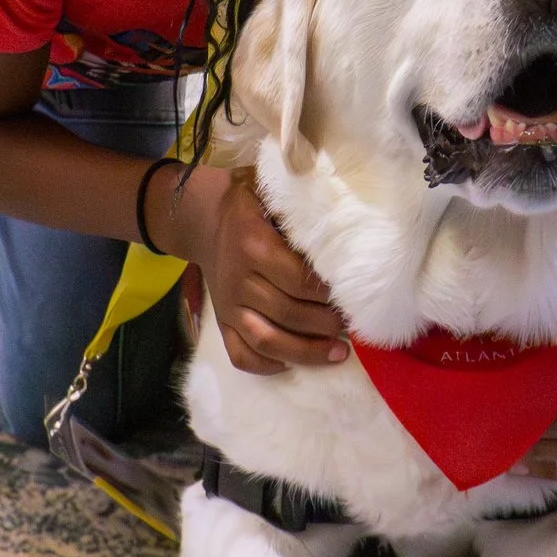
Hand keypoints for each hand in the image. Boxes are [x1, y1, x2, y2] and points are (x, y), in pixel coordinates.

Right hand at [163, 165, 346, 374]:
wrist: (202, 218)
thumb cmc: (249, 202)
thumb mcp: (271, 190)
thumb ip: (302, 202)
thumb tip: (344, 214)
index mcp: (255, 246)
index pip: (299, 280)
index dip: (328, 295)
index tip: (354, 298)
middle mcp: (239, 280)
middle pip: (288, 313)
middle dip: (325, 325)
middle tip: (352, 326)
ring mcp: (228, 305)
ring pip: (266, 341)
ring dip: (305, 352)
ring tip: (338, 353)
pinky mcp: (221, 322)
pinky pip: (240, 354)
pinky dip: (266, 365)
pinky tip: (294, 363)